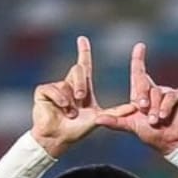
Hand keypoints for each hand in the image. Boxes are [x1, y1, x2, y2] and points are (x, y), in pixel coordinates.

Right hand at [31, 36, 135, 157]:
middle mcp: (68, 84)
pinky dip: (59, 99)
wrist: (59, 139)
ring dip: (70, 100)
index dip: (83, 52)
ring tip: (71, 113)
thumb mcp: (98, 118)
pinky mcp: (43, 92)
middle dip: (81, 83)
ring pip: (65, 82)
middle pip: (78, 70)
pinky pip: (52, 88)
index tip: (82, 39)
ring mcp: (55, 87)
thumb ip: (115, 112)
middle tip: (81, 97)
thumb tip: (134, 107)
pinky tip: (62, 108)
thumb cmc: (77, 130)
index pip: (84, 65)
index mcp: (81, 87)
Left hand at [96, 42, 177, 154]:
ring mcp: (168, 92)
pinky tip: (163, 116)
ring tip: (154, 121)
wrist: (171, 143)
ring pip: (157, 93)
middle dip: (142, 95)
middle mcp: (154, 90)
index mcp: (142, 94)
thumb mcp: (131, 126)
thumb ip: (115, 121)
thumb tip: (97, 119)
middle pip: (144, 83)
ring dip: (154, 109)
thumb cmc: (152, 134)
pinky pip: (170, 97)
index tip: (139, 46)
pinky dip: (165, 107)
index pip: (139, 73)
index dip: (138, 59)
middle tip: (141, 108)